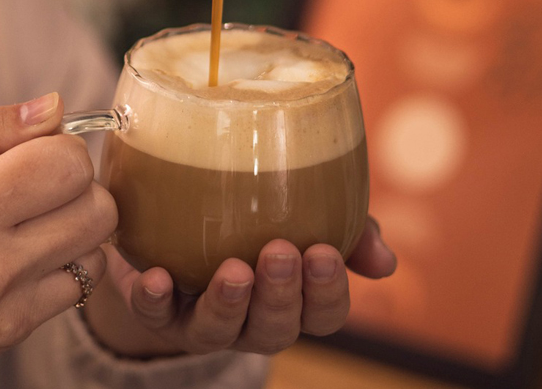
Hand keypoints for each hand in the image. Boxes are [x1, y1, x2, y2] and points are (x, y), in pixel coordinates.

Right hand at [0, 93, 116, 388]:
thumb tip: (55, 107)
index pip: (68, 163)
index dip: (58, 144)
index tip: (29, 148)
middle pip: (98, 207)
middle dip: (74, 181)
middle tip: (32, 180)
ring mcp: (4, 307)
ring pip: (97, 247)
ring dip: (76, 221)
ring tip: (28, 216)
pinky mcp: (8, 333)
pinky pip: (79, 285)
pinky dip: (66, 260)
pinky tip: (25, 249)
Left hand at [83, 218, 395, 356]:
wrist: (172, 222)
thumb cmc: (256, 214)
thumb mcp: (307, 211)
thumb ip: (351, 228)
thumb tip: (386, 261)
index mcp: (295, 298)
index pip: (323, 314)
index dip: (327, 292)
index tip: (324, 252)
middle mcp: (253, 319)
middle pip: (276, 328)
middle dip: (281, 294)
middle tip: (280, 252)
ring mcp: (204, 320)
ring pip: (220, 330)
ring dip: (228, 303)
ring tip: (233, 270)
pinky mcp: (156, 310)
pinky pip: (155, 316)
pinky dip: (155, 300)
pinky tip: (157, 277)